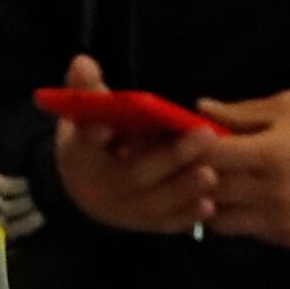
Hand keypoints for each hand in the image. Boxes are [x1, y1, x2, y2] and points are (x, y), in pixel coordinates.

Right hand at [48, 54, 224, 237]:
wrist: (86, 189)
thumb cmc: (92, 143)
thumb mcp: (82, 116)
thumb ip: (86, 91)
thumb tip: (84, 61)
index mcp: (78, 155)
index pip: (83, 144)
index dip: (92, 135)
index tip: (106, 126)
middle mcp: (96, 188)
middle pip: (132, 176)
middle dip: (169, 158)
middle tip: (205, 136)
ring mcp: (120, 211)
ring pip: (153, 204)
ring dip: (183, 190)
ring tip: (210, 174)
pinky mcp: (141, 226)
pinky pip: (165, 224)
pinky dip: (186, 216)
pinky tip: (210, 205)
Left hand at [199, 90, 289, 250]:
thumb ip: (240, 113)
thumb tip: (199, 108)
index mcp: (270, 156)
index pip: (206, 159)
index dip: (186, 150)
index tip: (179, 142)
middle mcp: (274, 194)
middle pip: (208, 192)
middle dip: (193, 177)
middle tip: (188, 165)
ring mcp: (285, 222)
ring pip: (222, 221)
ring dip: (213, 204)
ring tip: (218, 184)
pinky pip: (252, 233)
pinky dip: (242, 218)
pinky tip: (248, 200)